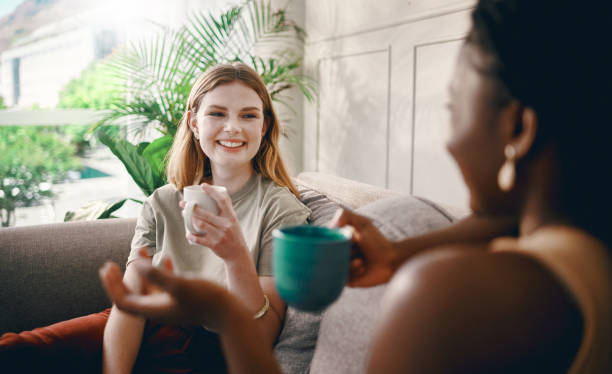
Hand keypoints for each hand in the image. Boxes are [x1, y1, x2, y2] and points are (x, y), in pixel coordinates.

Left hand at [99, 254, 237, 331]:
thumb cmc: (205, 299)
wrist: (228, 311)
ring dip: (141, 270)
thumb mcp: (179, 284)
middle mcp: (158, 308)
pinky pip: (164, 284)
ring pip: (148, 287)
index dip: (112, 285)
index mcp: (153, 308)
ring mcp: (170, 303)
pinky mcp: (181, 298)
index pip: (123, 300)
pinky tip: (165, 258)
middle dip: (121, 278)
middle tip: (110, 264)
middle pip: (131, 295)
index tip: (108, 266)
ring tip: (140, 251)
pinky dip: (160, 271)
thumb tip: (136, 264)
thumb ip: (156, 275)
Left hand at [181, 183, 248, 260]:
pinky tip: (187, 233)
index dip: (212, 192)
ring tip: (184, 214)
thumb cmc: (234, 233)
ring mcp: (220, 235)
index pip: (222, 200)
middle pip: (206, 213)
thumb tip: (219, 192)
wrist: (238, 253)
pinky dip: (191, 236)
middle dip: (192, 207)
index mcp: (231, 216)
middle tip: (183, 203)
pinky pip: (199, 239)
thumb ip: (227, 209)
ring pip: (201, 224)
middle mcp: (226, 225)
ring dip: (190, 219)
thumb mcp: (233, 220)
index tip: (203, 185)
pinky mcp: (214, 245)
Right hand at [331, 209, 395, 286]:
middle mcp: (338, 254)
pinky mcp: (346, 279)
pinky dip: (353, 270)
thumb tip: (333, 224)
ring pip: (335, 264)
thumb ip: (346, 215)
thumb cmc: (377, 241)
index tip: (354, 237)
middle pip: (330, 253)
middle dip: (346, 250)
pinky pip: (341, 276)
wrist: (390, 260)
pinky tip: (363, 267)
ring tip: (361, 260)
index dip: (338, 239)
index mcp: (338, 242)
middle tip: (358, 249)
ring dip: (349, 262)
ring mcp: (341, 267)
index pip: (327, 240)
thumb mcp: (363, 223)